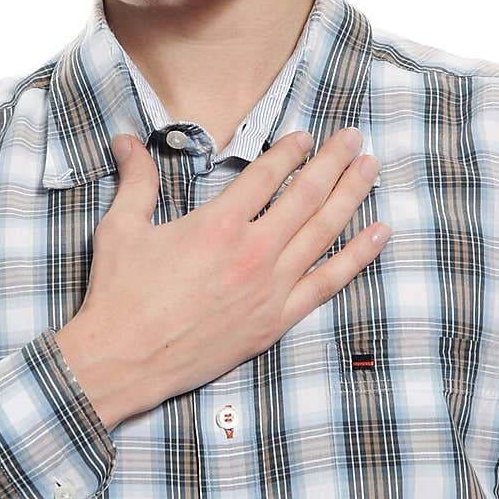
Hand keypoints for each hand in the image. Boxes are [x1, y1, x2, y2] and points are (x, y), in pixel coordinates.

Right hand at [56, 127, 390, 429]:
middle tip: (353, 137)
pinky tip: (379, 233)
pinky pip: (329, 282)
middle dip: (334, 161)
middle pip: (306, 195)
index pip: (267, 174)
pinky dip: (358, 255)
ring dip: (352, 195)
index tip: (307, 136)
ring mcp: (270, 289)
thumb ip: (136, 180)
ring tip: (371, 168)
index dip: (291, 150)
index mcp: (218, 224)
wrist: (122, 362)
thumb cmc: (119, 296)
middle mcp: (252, 252)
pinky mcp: (276, 321)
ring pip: (325, 232)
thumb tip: (126, 139)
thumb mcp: (121, 228)